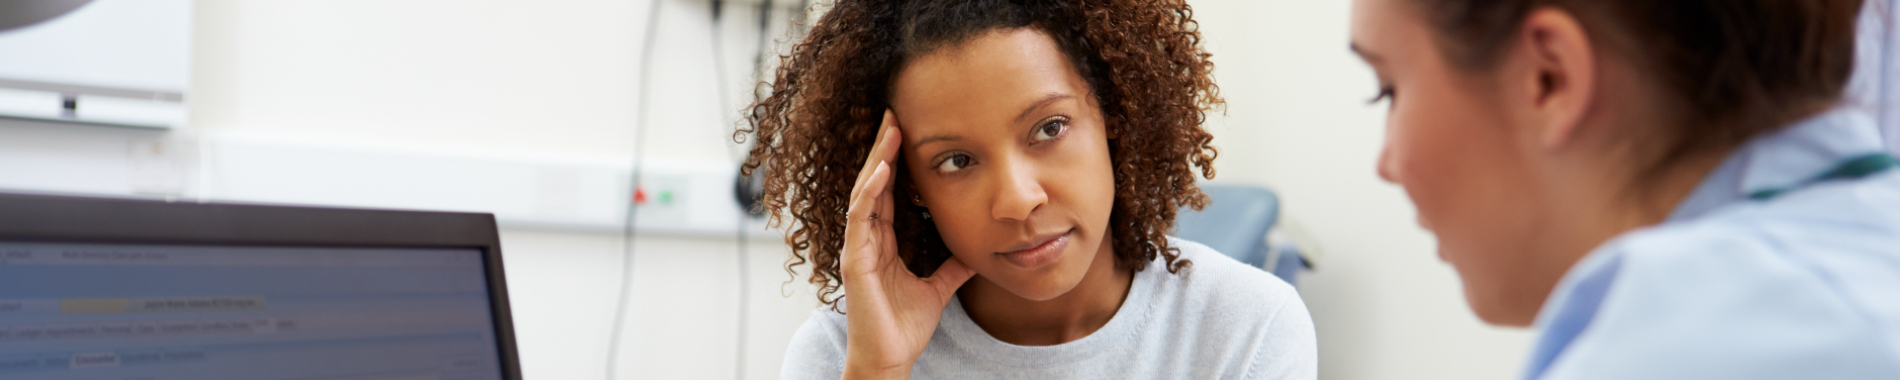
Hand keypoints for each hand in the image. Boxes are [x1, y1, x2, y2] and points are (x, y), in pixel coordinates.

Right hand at [840, 110, 976, 379]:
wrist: (890, 358)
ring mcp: (857, 248)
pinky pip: (860, 217)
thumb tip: (979, 248)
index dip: (896, 161)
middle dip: (883, 148)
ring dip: (876, 160)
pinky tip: (881, 170)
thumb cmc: (905, 327)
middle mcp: (866, 239)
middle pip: (873, 182)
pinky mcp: (854, 261)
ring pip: (864, 192)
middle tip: (895, 113)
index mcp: (882, 242)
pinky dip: (870, 192)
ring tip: (890, 130)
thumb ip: (953, 265)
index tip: (908, 130)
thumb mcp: (938, 286)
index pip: (888, 191)